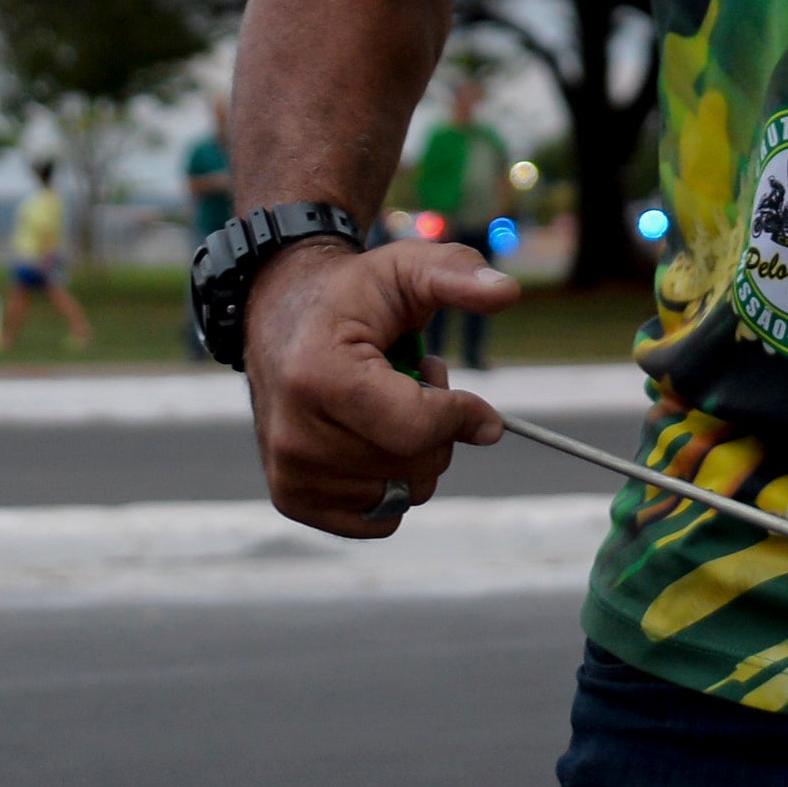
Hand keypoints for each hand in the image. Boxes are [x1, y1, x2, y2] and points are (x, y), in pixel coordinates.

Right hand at [242, 237, 513, 537]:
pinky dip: (393, 483)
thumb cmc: (352, 294)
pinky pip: (379, 518)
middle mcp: (295, 434)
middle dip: (438, 428)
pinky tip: (373, 439)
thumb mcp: (405, 267)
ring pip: (404, 494)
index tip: (479, 405)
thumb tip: (507, 292)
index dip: (461, 415)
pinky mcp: (293, 498)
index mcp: (319, 377)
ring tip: (389, 406)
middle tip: (412, 383)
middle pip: (416, 464)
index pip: (416, 429)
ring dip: (415, 455)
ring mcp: (289, 472)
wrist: (280, 314)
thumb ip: (457, 273)